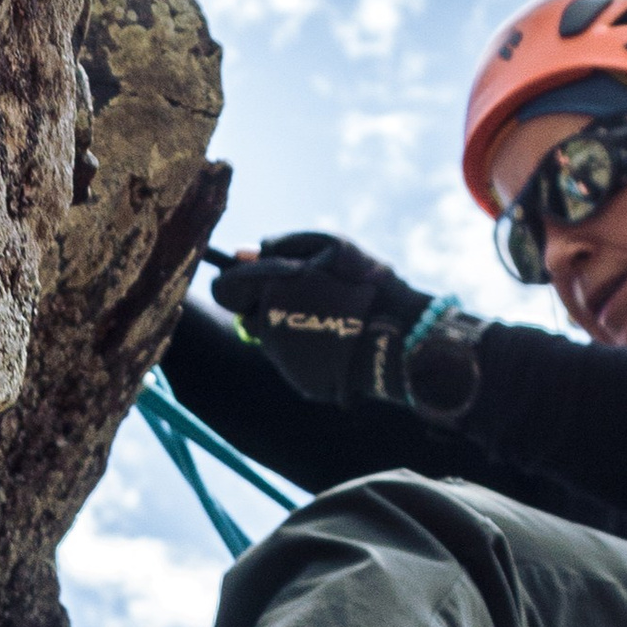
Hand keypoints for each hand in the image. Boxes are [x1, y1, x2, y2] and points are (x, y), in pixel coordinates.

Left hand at [208, 232, 436, 407]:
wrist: (403, 335)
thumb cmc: (366, 282)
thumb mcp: (329, 245)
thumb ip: (281, 244)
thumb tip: (241, 252)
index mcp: (270, 287)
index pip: (223, 289)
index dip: (237, 283)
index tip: (257, 282)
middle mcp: (268, 326)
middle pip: (250, 316)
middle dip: (270, 307)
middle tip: (313, 301)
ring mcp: (283, 359)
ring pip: (274, 341)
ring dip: (292, 329)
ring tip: (333, 321)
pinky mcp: (300, 381)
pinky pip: (295, 363)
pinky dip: (309, 353)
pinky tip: (337, 344)